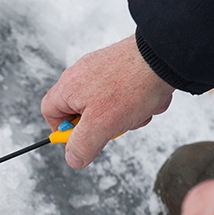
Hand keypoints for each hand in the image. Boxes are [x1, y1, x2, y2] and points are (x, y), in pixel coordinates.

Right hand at [41, 34, 173, 167]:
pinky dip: (136, 103)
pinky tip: (147, 100)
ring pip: (107, 106)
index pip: (50, 112)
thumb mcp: (101, 125)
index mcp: (69, 87)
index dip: (62, 130)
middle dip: (101, 125)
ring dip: (124, 116)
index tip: (80, 140)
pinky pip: (124, 95)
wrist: (164, 56)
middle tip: (114, 126)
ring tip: (137, 110)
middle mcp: (82, 75)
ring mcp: (103, 70)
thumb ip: (82, 145)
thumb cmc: (131, 85)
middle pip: (81, 112)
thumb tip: (73, 158)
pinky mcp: (122, 67)